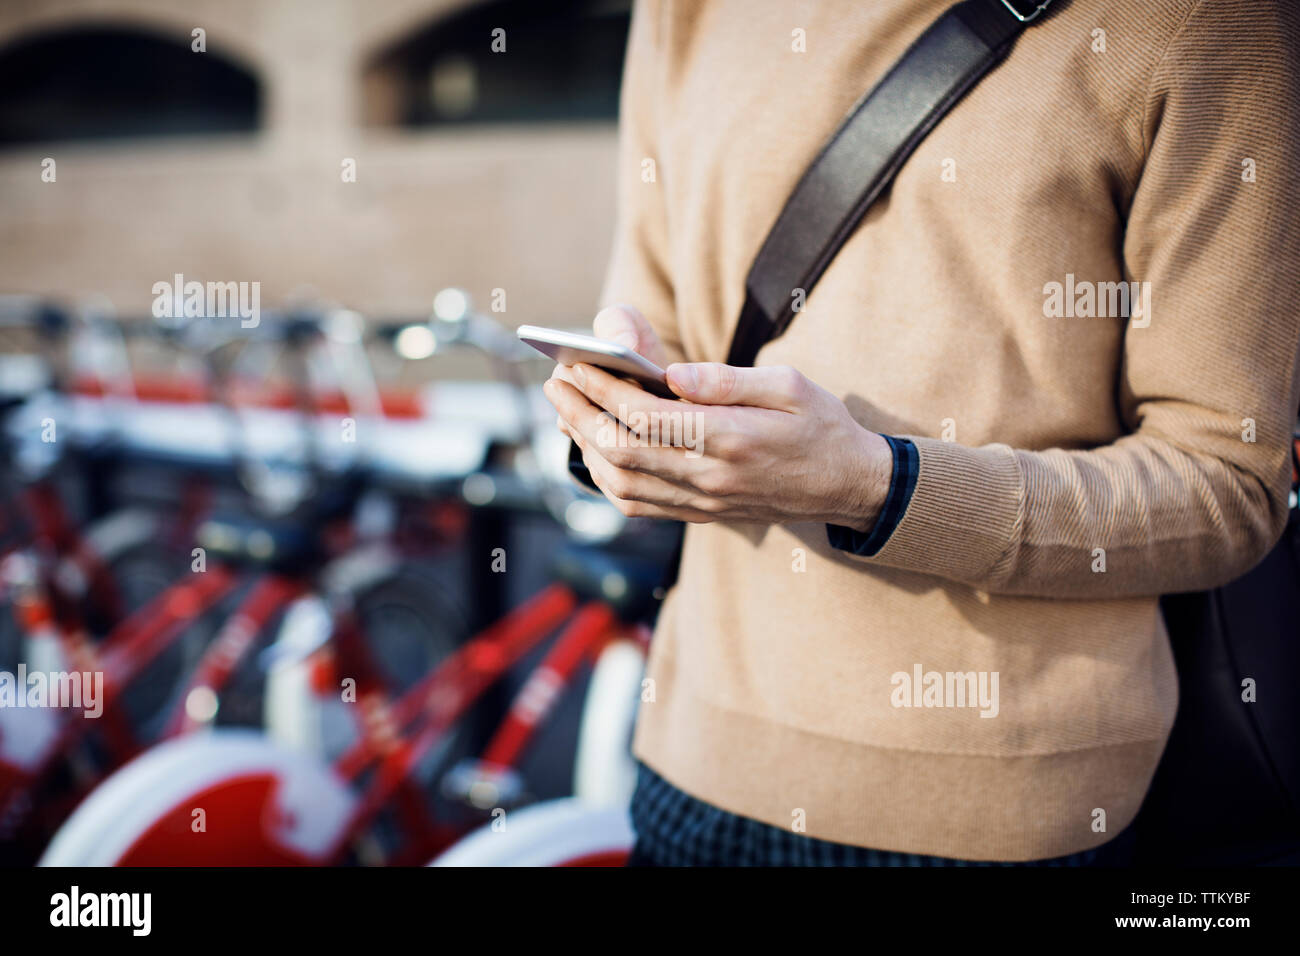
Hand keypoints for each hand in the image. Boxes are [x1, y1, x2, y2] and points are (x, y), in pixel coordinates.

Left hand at [545, 336, 893, 529]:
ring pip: (622, 483)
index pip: (646, 418)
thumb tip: (671, 372)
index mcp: (732, 439)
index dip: (602, 390)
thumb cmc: (821, 427)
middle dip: (579, 414)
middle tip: (555, 382)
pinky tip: (594, 450)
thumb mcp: (790, 385)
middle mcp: (711, 478)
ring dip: (584, 447)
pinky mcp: (701, 515)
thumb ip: (727, 379)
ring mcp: (704, 503)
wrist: (849, 486)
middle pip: (622, 451)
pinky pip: (639, 505)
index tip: (575, 364)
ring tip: (566, 410)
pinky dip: (606, 479)